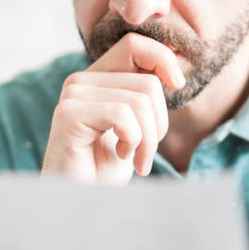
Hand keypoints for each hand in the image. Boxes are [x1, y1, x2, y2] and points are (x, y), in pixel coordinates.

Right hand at [42, 33, 185, 182]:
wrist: (79, 205)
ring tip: (137, 159)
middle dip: (159, 123)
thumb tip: (174, 73)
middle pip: (147, 82)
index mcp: (97, 79)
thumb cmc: (104, 172)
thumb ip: (144, 97)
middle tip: (147, 153)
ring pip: (139, 101)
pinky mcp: (69, 114)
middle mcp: (81, 81)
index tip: (178, 85)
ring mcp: (73, 95)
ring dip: (149, 139)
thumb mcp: (134, 128)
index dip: (163, 58)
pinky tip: (123, 157)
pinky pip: (123, 115)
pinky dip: (134, 141)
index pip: (135, 44)